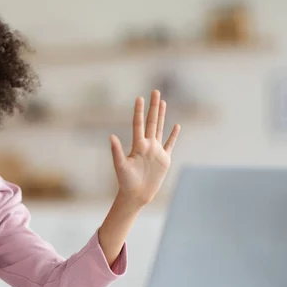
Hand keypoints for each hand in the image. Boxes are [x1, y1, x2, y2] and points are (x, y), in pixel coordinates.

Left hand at [109, 90, 179, 206]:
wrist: (136, 195)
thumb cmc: (125, 182)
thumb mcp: (120, 166)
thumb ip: (116, 151)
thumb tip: (111, 136)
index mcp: (137, 145)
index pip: (138, 124)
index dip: (139, 111)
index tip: (139, 97)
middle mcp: (147, 145)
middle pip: (151, 122)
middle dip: (154, 107)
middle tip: (155, 91)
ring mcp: (156, 151)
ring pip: (159, 129)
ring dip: (161, 116)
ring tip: (163, 102)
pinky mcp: (164, 159)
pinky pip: (170, 144)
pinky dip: (173, 135)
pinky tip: (176, 125)